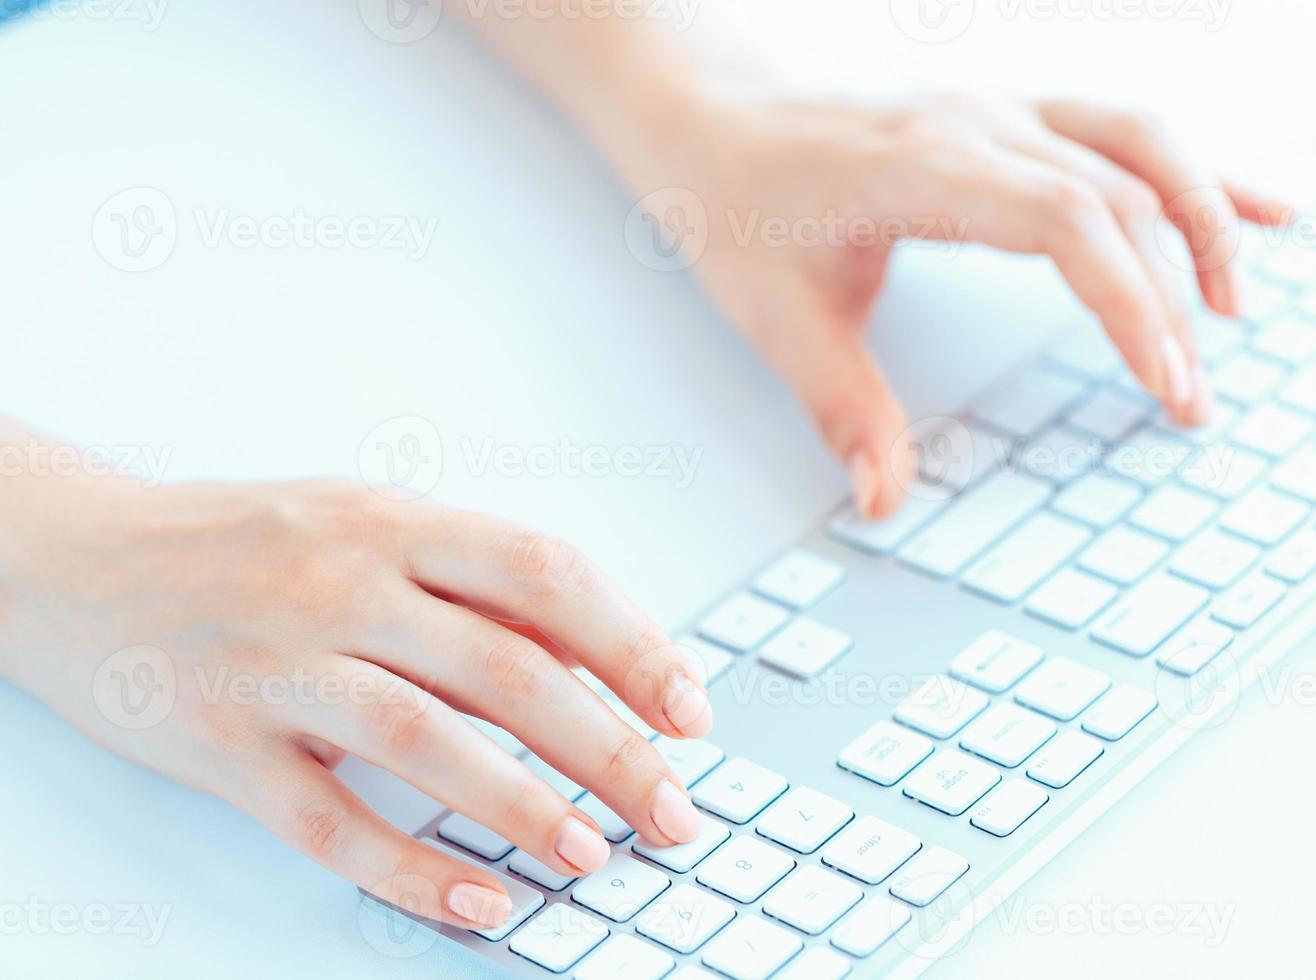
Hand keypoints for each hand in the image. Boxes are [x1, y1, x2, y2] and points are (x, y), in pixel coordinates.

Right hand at [0, 470, 710, 930]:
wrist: (73, 555)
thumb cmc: (244, 543)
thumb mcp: (363, 525)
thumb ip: (470, 586)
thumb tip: (596, 655)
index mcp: (393, 523)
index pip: (544, 575)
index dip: (633, 644)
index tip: (691, 709)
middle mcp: (340, 584)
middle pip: (506, 667)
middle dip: (608, 745)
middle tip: (672, 808)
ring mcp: (276, 663)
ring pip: (424, 741)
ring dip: (523, 807)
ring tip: (593, 854)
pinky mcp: (218, 743)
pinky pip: (328, 822)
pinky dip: (411, 869)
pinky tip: (476, 902)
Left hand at [633, 91, 1291, 517]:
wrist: (717, 124)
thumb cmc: (739, 208)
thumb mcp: (775, 316)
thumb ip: (839, 406)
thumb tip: (885, 499)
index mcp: (921, 165)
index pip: (1064, 218)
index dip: (1129, 298)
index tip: (1166, 380)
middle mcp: (976, 124)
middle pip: (1117, 193)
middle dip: (1172, 295)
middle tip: (1192, 399)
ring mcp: (1000, 112)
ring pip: (1140, 144)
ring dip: (1205, 216)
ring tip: (1236, 306)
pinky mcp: (1012, 121)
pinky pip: (1125, 132)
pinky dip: (1198, 172)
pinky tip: (1260, 206)